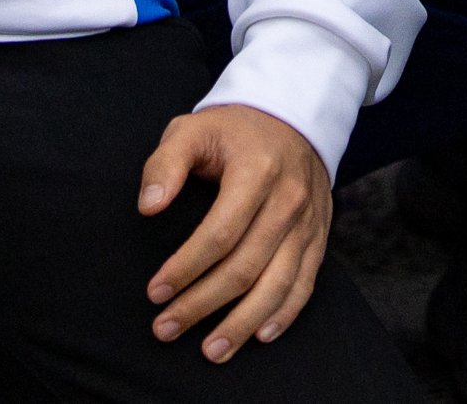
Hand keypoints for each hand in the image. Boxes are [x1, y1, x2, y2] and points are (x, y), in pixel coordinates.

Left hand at [139, 103, 331, 362]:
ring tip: (211, 350)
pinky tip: (260, 335)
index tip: (155, 293)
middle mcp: (289, 199)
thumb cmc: (232, 130)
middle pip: (245, 266)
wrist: (293, 116)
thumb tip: (148, 206)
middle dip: (202, 304)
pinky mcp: (318, 234)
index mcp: (257, 170)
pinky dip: (285, 313)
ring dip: (243, 322)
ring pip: (278, 283)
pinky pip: (306, 282)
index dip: (186, 268)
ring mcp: (308, 220)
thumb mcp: (192, 129)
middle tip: (165, 328)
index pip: (220, 233)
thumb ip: (165, 164)